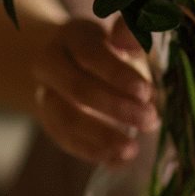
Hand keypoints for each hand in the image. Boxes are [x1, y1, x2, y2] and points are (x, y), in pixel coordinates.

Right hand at [31, 16, 158, 164]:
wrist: (71, 64)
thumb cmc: (109, 51)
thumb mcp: (123, 40)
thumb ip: (133, 41)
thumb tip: (140, 66)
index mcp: (73, 36)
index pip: (92, 55)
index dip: (118, 74)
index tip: (146, 92)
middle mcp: (51, 63)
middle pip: (77, 88)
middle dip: (115, 107)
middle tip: (149, 120)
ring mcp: (45, 94)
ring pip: (65, 118)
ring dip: (101, 136)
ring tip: (132, 149)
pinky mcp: (48, 120)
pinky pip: (66, 139)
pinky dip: (93, 152)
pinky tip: (119, 159)